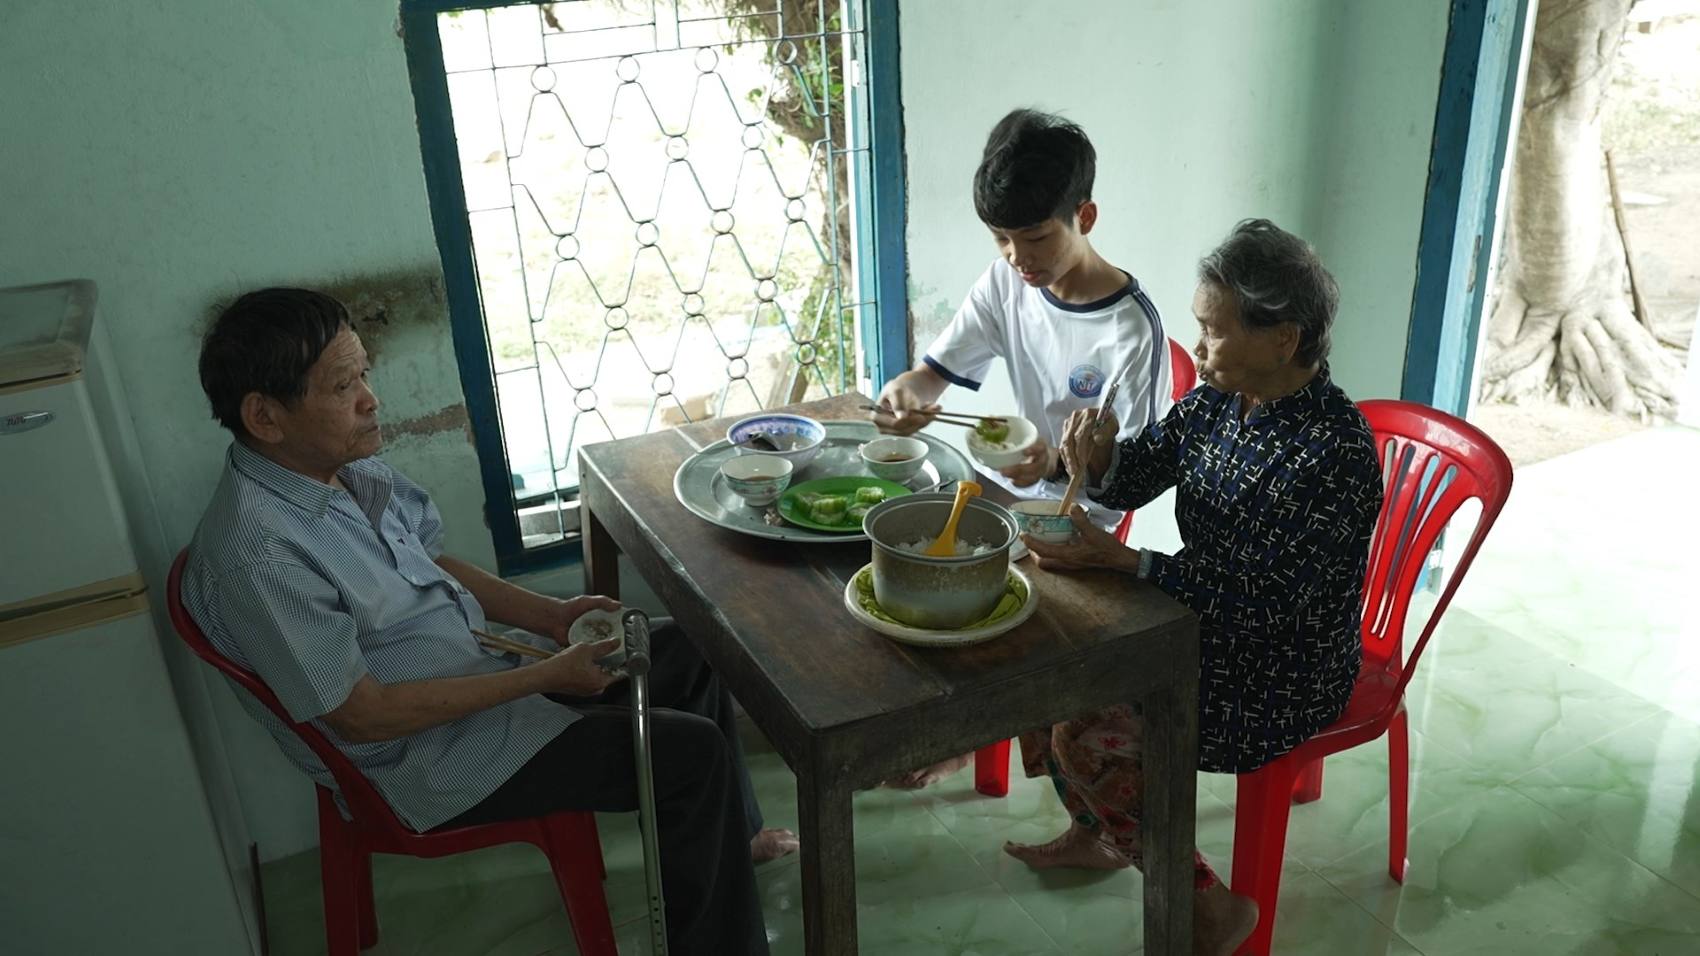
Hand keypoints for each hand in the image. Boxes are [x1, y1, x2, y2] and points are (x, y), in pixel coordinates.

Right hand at [528, 637, 626, 696]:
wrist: (544, 676)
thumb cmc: (562, 666)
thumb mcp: (587, 649)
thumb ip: (604, 646)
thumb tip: (616, 642)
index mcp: (601, 682)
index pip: (620, 673)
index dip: (623, 661)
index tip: (626, 654)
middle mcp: (595, 689)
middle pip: (609, 673)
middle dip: (609, 661)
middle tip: (608, 648)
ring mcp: (586, 690)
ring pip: (597, 674)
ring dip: (597, 664)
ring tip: (592, 652)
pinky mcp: (578, 688)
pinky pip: (588, 677)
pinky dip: (587, 668)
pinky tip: (581, 659)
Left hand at [538, 595, 622, 647]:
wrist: (554, 619)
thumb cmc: (568, 608)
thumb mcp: (587, 601)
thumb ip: (603, 601)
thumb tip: (618, 605)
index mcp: (599, 617)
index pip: (615, 621)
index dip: (622, 625)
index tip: (629, 628)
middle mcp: (595, 628)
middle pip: (610, 634)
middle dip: (617, 638)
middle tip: (623, 640)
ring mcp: (589, 638)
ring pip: (602, 644)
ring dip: (606, 645)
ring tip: (615, 647)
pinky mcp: (583, 646)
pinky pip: (591, 650)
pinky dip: (594, 651)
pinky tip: (599, 651)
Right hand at [871, 379, 938, 435]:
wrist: (900, 391)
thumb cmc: (894, 389)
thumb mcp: (895, 391)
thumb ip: (897, 404)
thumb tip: (901, 418)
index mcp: (877, 417)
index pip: (895, 424)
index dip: (909, 421)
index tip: (922, 416)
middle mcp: (884, 427)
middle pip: (905, 429)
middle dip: (922, 420)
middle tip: (935, 408)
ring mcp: (894, 431)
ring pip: (913, 430)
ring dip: (927, 419)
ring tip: (936, 407)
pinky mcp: (904, 431)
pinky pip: (917, 428)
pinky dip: (927, 420)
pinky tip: (934, 410)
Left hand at [998, 439, 1057, 486]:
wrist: (1049, 458)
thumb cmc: (1036, 447)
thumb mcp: (1033, 438)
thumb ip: (1020, 434)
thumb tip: (997, 422)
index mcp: (1042, 448)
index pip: (1040, 449)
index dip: (1034, 450)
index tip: (1024, 451)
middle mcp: (1043, 460)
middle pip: (1034, 467)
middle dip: (1018, 469)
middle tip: (1003, 470)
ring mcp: (1041, 471)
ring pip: (1031, 477)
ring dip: (1017, 477)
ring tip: (1004, 475)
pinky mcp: (1038, 478)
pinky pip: (1030, 483)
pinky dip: (1021, 484)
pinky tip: (1012, 481)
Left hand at [1021, 508, 1140, 573]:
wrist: (1119, 559)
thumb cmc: (1106, 548)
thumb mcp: (1093, 532)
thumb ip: (1081, 520)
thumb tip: (1071, 507)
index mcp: (1068, 555)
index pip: (1044, 551)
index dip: (1031, 543)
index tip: (1023, 534)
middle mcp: (1067, 562)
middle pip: (1043, 562)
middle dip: (1033, 552)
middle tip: (1030, 539)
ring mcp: (1071, 564)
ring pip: (1050, 562)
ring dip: (1042, 553)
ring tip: (1040, 538)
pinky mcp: (1076, 562)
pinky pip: (1058, 559)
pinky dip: (1052, 551)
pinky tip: (1057, 539)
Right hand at [1058, 408, 1118, 485]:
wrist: (1102, 421)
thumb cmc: (1107, 424)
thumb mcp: (1113, 426)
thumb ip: (1106, 432)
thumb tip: (1097, 438)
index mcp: (1088, 414)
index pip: (1080, 435)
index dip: (1080, 451)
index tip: (1083, 463)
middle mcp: (1076, 417)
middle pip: (1069, 440)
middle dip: (1071, 458)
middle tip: (1075, 472)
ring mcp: (1069, 422)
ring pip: (1064, 443)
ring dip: (1067, 459)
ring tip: (1072, 472)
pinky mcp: (1065, 429)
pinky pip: (1062, 445)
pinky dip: (1065, 457)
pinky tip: (1070, 466)